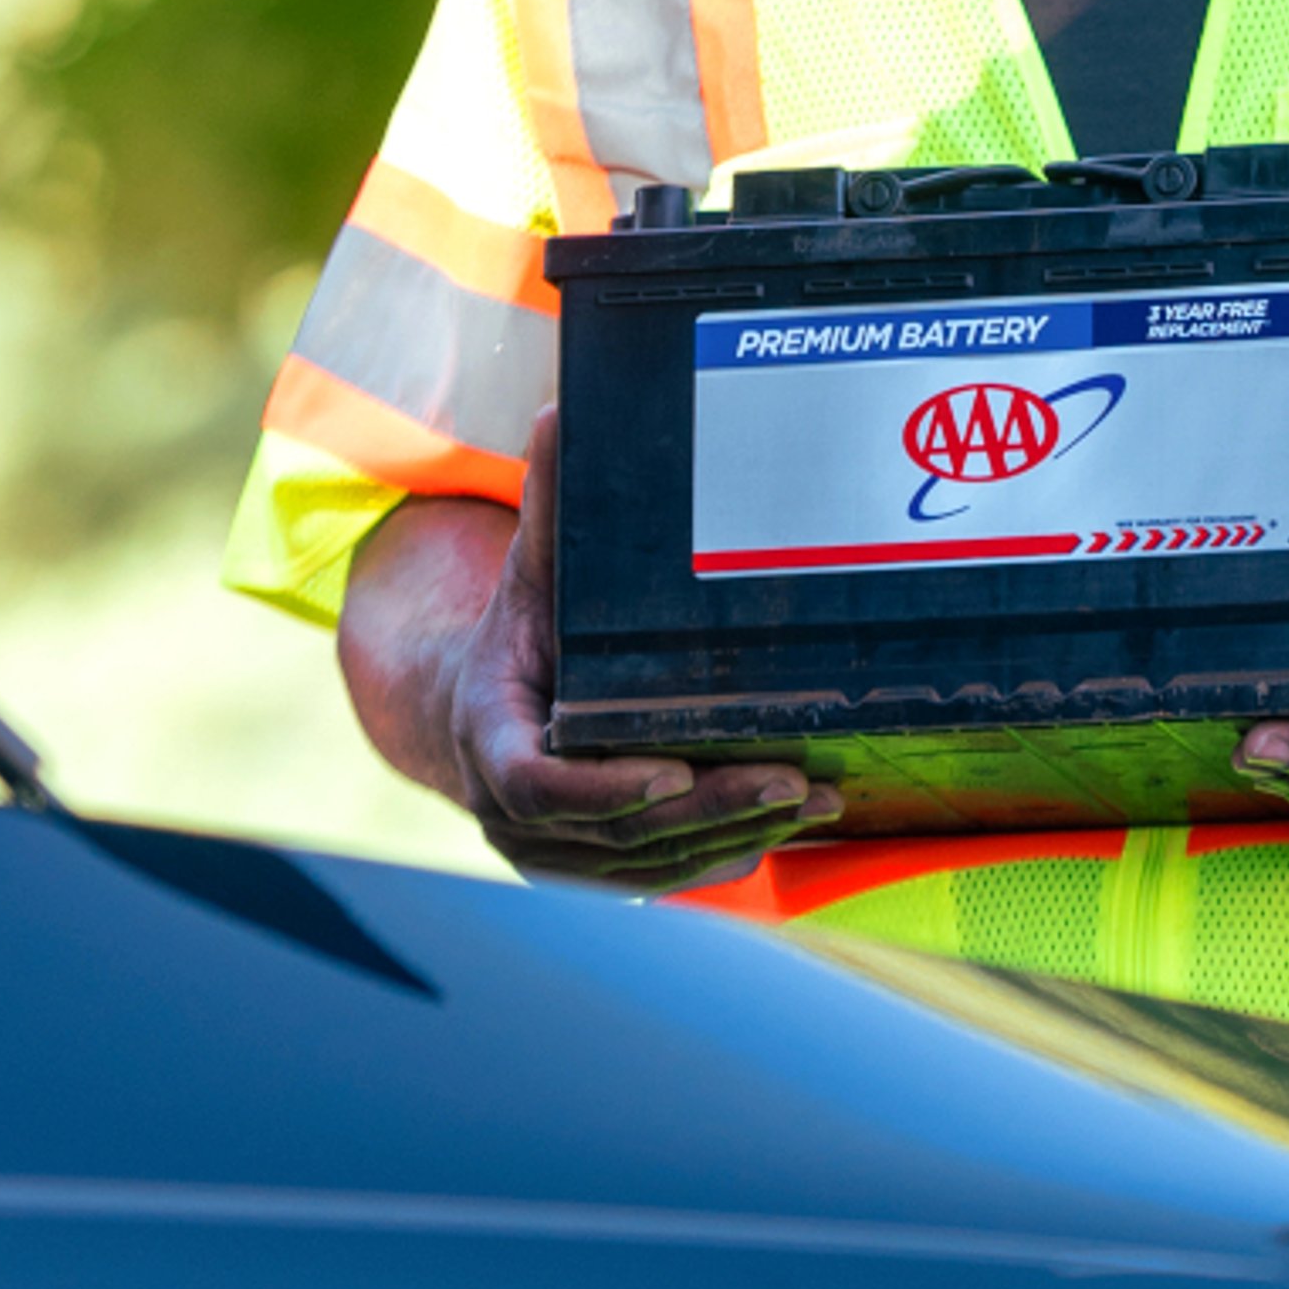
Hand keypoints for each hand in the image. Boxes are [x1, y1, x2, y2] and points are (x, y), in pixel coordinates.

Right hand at [350, 423, 838, 890]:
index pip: (538, 783)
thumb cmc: (519, 632)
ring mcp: (551, 850)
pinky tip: (782, 828)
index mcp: (489, 736)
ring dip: (730, 836)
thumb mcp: (529, 568)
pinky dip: (718, 855)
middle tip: (790, 781)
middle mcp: (512, 811)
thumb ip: (550, 504)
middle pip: (616, 830)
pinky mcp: (590, 869)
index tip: (675, 773)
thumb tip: (564, 411)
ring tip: (811, 801)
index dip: (608, 786)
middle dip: (710, 809)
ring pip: (646, 864)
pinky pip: (658, 877)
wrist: (477, 710)